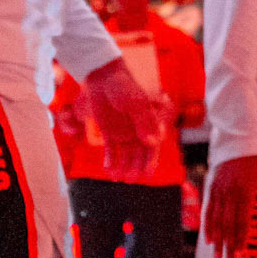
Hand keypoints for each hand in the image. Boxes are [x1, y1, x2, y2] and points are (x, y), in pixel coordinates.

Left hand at [83, 59, 166, 183]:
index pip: (153, 146)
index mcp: (148, 123)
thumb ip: (144, 122)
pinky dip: (110, 160)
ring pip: (125, 155)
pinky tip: (107, 169)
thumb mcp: (135, 103)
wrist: (103, 77)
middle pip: (139, 155)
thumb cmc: (123, 86)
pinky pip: (111, 150)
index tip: (147, 174)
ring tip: (116, 177)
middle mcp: (138, 130)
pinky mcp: (110, 133)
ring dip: (122, 167)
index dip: (151, 161)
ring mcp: (124, 132)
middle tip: (129, 179)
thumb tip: (153, 142)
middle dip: (135, 168)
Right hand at [204, 154, 256, 257]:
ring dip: (217, 241)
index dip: (240, 240)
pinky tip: (208, 239)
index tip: (240, 255)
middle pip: (228, 226)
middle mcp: (229, 195)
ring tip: (217, 256)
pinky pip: (208, 211)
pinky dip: (207, 227)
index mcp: (245, 193)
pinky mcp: (211, 189)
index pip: (242, 222)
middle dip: (228, 246)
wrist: (237, 143)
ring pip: (216, 221)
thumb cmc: (255, 162)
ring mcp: (218, 192)